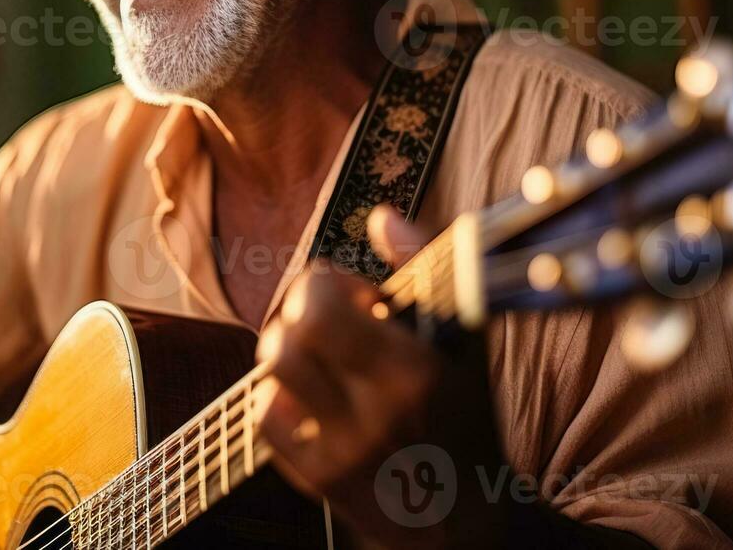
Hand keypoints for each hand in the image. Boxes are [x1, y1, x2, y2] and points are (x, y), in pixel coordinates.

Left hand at [256, 206, 507, 548]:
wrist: (466, 517)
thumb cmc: (462, 412)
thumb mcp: (462, 339)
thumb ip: (424, 268)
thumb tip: (381, 216)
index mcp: (417, 368)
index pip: (324, 301)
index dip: (328, 282)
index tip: (358, 295)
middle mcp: (378, 411)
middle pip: (292, 331)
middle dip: (300, 307)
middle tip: (324, 315)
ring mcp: (345, 448)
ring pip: (273, 367)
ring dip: (286, 346)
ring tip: (317, 351)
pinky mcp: (320, 479)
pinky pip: (266, 416)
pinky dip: (279, 395)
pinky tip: (309, 395)